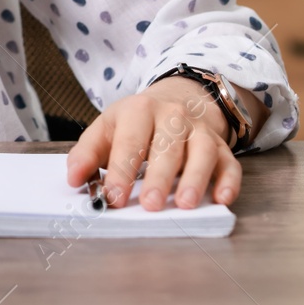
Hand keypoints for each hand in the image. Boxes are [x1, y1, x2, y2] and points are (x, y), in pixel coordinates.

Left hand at [64, 76, 240, 211]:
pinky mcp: (220, 147)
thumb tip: (73, 178)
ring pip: (201, 152)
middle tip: (151, 205)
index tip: (113, 197)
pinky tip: (221, 199)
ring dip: (195, 179)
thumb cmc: (135, 123)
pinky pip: (230, 163)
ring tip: (185, 204)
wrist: (175, 99)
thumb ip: (87, 153)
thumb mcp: (107, 128)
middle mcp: (173, 117)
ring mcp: (199, 131)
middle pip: (167, 146)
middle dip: (159, 177)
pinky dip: (228, 181)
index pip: (129, 141)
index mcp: (139, 110)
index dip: (121, 170)